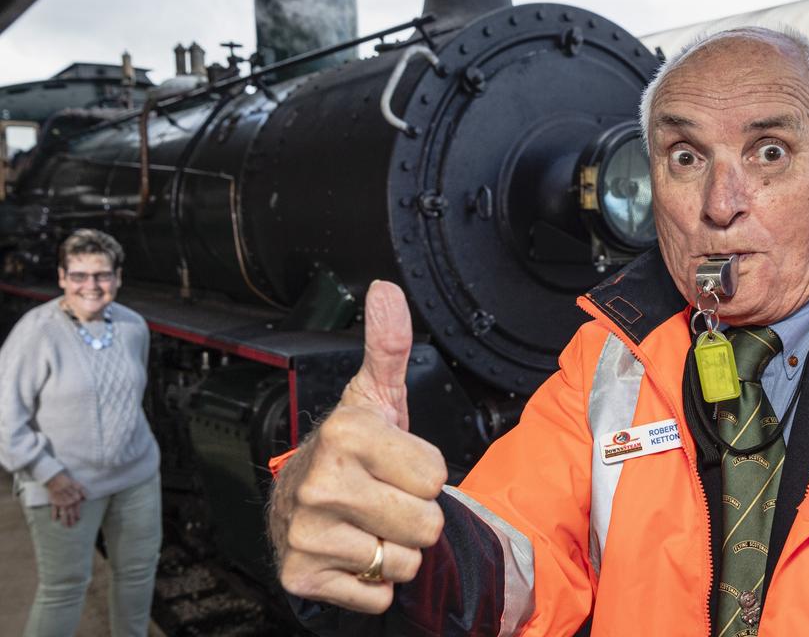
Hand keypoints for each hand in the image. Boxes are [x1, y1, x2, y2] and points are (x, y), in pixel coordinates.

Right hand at [46, 471, 85, 526]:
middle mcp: (68, 502)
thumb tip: (86, 499)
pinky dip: (54, 515)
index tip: (78, 519)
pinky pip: (54, 509)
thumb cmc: (68, 482)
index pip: (76, 508)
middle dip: (71, 520)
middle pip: (70, 513)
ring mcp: (60, 503)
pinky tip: (54, 520)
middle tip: (71, 526)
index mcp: (74, 498)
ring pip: (63, 513)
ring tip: (65, 526)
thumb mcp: (78, 485)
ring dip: (64, 520)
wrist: (56, 479)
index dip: (77, 514)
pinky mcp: (53, 502)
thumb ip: (83, 492)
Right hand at [270, 280, 447, 613]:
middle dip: (415, 516)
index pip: (435, 476)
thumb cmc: (349, 451)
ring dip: (396, 550)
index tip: (393, 464)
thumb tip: (386, 290)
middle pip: (427, 523)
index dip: (423, 473)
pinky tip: (351, 553)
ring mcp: (308, 533)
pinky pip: (378, 594)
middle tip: (384, 498)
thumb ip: (388, 346)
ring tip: (368, 524)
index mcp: (345, 434)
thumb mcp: (374, 396)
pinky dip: (372, 581)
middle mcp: (321, 483)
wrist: (296, 502)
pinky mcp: (303, 577)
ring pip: (406, 561)